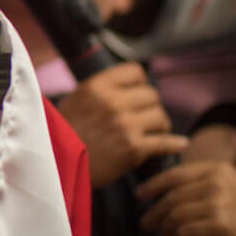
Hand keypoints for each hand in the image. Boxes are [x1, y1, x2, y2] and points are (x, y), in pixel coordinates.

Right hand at [57, 62, 187, 187]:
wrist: (57, 164)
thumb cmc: (62, 133)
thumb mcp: (74, 100)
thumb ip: (99, 90)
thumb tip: (124, 86)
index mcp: (97, 86)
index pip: (135, 71)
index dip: (139, 83)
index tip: (136, 94)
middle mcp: (113, 102)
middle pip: (152, 95)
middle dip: (150, 107)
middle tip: (145, 118)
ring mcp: (125, 125)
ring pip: (161, 117)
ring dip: (160, 126)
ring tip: (152, 132)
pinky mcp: (134, 148)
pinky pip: (165, 142)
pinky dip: (174, 144)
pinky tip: (178, 144)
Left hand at [138, 161, 235, 235]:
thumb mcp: (227, 190)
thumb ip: (200, 183)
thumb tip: (162, 188)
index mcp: (218, 169)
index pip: (175, 174)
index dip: (153, 185)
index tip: (140, 195)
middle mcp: (218, 182)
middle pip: (171, 197)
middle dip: (154, 212)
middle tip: (145, 224)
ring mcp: (219, 202)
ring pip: (175, 215)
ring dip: (163, 229)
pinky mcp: (219, 224)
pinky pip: (184, 231)